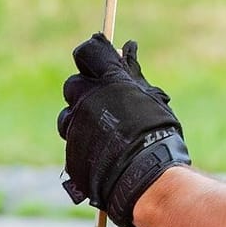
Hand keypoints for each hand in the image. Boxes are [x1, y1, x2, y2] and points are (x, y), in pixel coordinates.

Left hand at [57, 33, 190, 226]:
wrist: (145, 178)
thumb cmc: (157, 136)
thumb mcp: (151, 100)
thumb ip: (133, 74)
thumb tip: (127, 47)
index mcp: (107, 80)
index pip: (87, 52)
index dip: (93, 58)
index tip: (103, 67)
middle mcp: (85, 99)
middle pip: (73, 85)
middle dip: (86, 93)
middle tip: (107, 108)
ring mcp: (75, 126)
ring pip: (68, 117)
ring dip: (82, 122)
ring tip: (107, 137)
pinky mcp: (70, 150)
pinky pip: (74, 143)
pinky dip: (86, 147)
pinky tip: (105, 157)